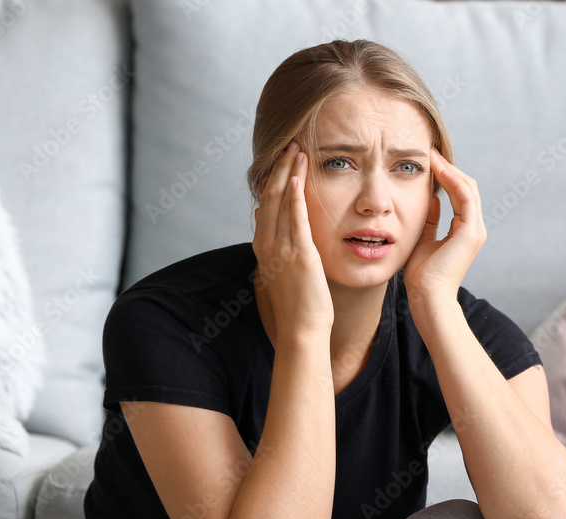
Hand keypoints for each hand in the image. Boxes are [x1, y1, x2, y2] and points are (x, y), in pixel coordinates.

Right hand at [252, 141, 333, 338]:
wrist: (302, 329)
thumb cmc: (298, 304)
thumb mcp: (280, 269)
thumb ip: (274, 243)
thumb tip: (264, 216)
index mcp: (263, 247)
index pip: (266, 204)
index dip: (273, 178)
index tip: (282, 158)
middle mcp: (267, 244)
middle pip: (270, 196)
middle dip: (280, 167)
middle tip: (289, 143)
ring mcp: (281, 248)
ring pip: (281, 201)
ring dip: (289, 172)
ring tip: (297, 149)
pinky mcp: (300, 254)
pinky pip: (295, 218)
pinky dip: (295, 195)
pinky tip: (298, 175)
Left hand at [403, 148, 486, 304]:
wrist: (428, 297)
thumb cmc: (423, 276)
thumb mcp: (424, 239)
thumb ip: (431, 220)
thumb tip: (432, 199)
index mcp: (465, 231)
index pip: (459, 195)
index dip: (445, 176)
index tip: (428, 162)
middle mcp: (474, 228)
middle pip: (466, 188)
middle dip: (448, 168)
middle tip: (430, 152)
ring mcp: (475, 230)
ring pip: (468, 188)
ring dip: (449, 170)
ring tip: (432, 156)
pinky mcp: (470, 232)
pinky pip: (465, 197)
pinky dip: (453, 181)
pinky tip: (438, 170)